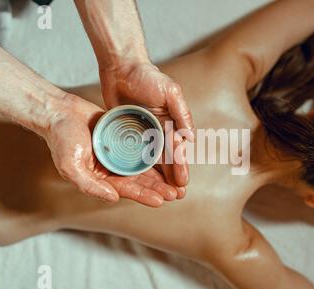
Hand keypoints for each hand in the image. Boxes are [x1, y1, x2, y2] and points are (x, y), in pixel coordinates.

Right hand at [44, 94, 176, 206]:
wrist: (59, 111)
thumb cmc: (60, 139)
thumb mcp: (71, 166)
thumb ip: (90, 185)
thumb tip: (113, 199)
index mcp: (100, 178)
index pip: (126, 189)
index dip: (144, 195)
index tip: (162, 200)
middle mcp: (111, 168)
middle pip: (140, 180)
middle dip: (158, 188)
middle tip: (178, 194)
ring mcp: (118, 153)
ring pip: (144, 165)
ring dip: (161, 174)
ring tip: (179, 181)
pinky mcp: (122, 138)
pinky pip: (142, 147)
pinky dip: (155, 152)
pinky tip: (170, 156)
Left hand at [99, 61, 193, 190]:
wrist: (122, 67)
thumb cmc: (147, 76)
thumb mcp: (170, 91)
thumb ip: (181, 113)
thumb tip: (190, 137)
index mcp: (172, 122)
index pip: (177, 149)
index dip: (180, 166)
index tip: (183, 183)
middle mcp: (159, 130)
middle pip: (166, 158)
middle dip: (172, 177)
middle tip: (176, 196)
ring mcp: (143, 133)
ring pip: (151, 160)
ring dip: (157, 177)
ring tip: (161, 195)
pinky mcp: (127, 133)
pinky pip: (133, 153)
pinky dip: (137, 166)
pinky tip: (139, 180)